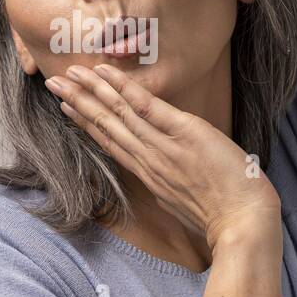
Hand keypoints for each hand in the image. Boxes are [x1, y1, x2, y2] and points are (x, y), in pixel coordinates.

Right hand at [44, 63, 281, 257]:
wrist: (243, 224)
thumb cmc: (224, 216)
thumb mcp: (186, 201)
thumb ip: (170, 181)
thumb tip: (164, 171)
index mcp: (150, 175)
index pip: (110, 143)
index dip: (86, 123)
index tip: (67, 107)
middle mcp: (148, 160)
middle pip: (105, 126)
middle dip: (78, 103)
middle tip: (53, 83)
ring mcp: (162, 146)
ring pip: (118, 113)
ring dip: (91, 91)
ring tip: (69, 73)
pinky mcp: (183, 133)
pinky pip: (145, 106)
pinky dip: (122, 87)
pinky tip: (103, 73)